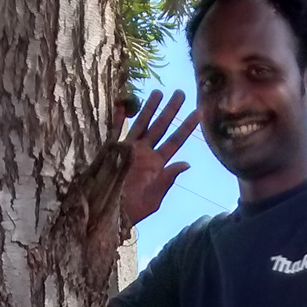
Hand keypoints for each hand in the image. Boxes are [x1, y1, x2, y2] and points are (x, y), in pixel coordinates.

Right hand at [115, 89, 199, 226]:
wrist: (109, 215)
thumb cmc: (133, 211)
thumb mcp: (153, 198)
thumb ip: (168, 179)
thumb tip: (186, 163)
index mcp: (157, 165)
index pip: (175, 141)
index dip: (186, 127)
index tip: (198, 112)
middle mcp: (145, 154)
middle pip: (160, 127)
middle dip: (170, 110)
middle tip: (180, 92)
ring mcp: (129, 150)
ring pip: (142, 124)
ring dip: (149, 108)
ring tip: (158, 91)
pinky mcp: (112, 151)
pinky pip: (116, 130)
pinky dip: (119, 117)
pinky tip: (124, 104)